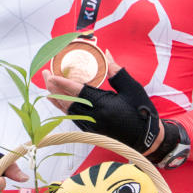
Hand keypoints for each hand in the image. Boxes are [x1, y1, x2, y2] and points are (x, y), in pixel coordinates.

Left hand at [44, 51, 163, 154]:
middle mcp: (94, 118)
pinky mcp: (91, 131)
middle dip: (54, 88)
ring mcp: (91, 126)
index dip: (62, 83)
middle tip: (46, 74)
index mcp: (103, 106)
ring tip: (48, 85)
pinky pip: (72, 117)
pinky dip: (63, 107)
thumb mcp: (132, 88)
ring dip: (56, 97)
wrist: (147, 139)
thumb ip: (116, 71)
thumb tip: (106, 54)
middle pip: (67, 102)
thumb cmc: (142, 112)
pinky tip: (59, 100)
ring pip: (67, 111)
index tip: (51, 75)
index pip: (78, 92)